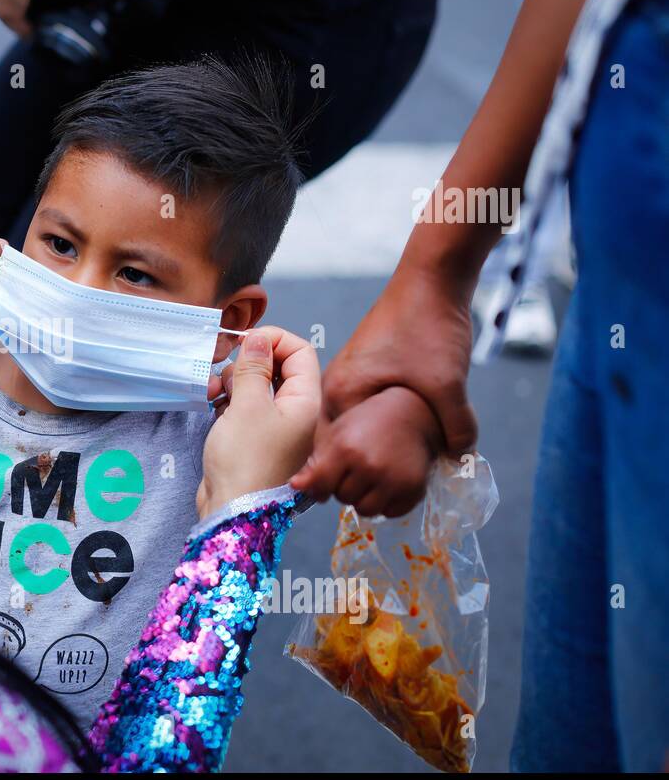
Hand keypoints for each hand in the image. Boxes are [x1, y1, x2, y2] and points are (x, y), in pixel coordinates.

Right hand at [197, 327, 320, 519]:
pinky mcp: (253, 437)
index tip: (246, 342)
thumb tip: (258, 339)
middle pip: (277, 367)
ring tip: (214, 390)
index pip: (301, 352)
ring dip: (233, 381)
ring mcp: (274, 426)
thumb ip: (254, 368)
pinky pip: (244, 406)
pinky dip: (228, 400)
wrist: (232, 510)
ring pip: (257, 386)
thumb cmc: (245, 461)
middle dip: (249, 362)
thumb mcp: (248, 406)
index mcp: (305, 402)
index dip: (274, 340)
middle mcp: (295, 412)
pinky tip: (212, 404)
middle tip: (228, 368)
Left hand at [293, 386, 440, 516]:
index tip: (324, 482)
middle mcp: (370, 466)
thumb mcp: (336, 434)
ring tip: (369, 477)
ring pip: (364, 510)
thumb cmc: (366, 422)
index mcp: (345, 450)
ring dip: (363, 499)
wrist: (411, 412)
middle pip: (342, 498)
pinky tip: (387, 482)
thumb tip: (295, 487)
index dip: (318, 487)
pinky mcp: (414, 489)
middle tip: (355, 469)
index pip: (320, 486)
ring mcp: (394, 479)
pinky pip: (389, 513)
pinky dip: (386, 503)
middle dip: (344, 487)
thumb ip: (315, 463)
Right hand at [303, 265, 475, 513]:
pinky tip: (393, 443)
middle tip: (375, 494)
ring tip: (385, 475)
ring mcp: (346, 379)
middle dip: (346, 472)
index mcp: (341, 394)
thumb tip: (458, 460)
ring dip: (359, 452)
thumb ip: (455, 427)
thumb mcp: (447, 383)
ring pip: (344, 430)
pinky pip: (357, 414)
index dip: (334, 481)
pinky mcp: (362, 373)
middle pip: (329, 446)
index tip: (352, 500)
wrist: (431, 280)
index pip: (322, 453)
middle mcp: (334, 389)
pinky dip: (369, 432)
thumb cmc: (429, 328)